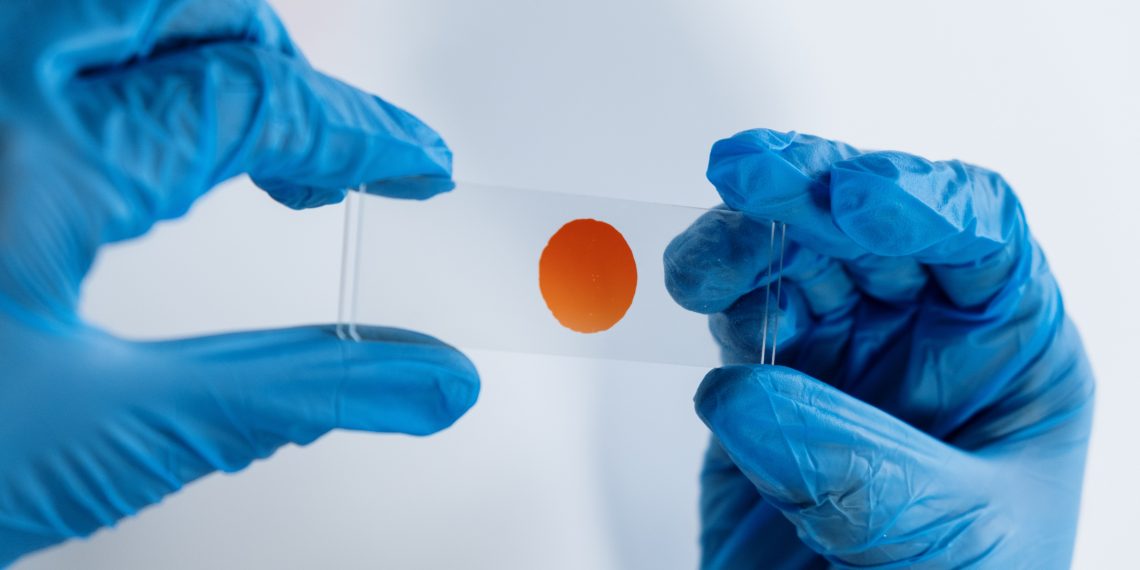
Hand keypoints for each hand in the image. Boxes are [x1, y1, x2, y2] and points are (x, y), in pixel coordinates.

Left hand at [0, 1, 477, 563]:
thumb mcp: (109, 433)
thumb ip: (296, 392)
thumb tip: (425, 380)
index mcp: (30, 154)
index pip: (257, 98)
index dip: (361, 132)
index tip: (415, 166)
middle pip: (189, 1)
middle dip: (286, 70)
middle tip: (334, 153)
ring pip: (108, 0)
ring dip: (203, 49)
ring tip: (239, 143)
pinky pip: (38, 43)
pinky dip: (118, 67)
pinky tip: (125, 136)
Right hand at [665, 129, 1093, 567]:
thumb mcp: (952, 545)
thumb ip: (857, 471)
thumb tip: (746, 393)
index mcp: (1008, 352)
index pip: (979, 233)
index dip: (923, 200)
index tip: (856, 205)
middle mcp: (924, 337)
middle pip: (871, 224)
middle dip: (811, 193)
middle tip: (752, 179)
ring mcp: (841, 355)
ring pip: (792, 256)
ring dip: (745, 240)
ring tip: (705, 265)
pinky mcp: (764, 382)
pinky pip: (736, 311)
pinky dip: (708, 288)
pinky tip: (693, 286)